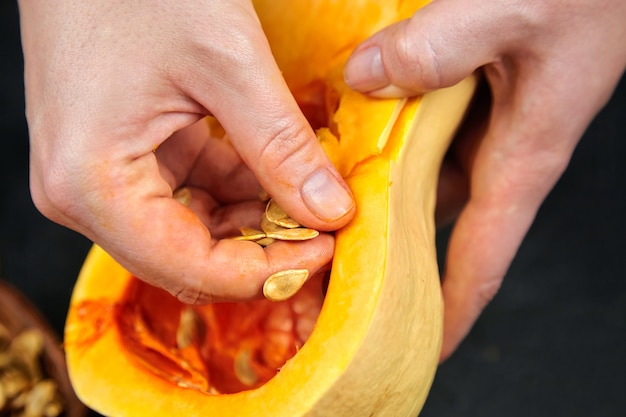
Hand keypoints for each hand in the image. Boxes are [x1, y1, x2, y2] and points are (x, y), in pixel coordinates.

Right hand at [19, 0, 354, 302]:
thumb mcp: (226, 63)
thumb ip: (280, 146)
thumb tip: (328, 211)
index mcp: (93, 183)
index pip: (191, 268)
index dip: (267, 271)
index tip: (324, 248)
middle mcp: (82, 196)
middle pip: (187, 259)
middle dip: (261, 251)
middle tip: (322, 229)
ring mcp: (97, 179)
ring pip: (189, 231)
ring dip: (252, 221)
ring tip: (306, 198)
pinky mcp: (118, 158)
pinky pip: (183, 194)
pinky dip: (232, 191)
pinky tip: (271, 174)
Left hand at [343, 0, 625, 359]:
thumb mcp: (508, 10)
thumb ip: (434, 48)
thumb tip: (364, 79)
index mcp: (522, 156)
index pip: (482, 259)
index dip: (450, 311)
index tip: (417, 346)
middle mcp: (505, 150)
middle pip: (440, 223)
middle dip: (394, 249)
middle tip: (340, 267)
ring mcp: (493, 123)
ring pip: (427, 176)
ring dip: (384, 189)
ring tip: (330, 202)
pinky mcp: (482, 93)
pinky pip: (427, 132)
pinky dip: (393, 138)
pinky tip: (356, 125)